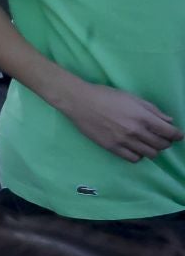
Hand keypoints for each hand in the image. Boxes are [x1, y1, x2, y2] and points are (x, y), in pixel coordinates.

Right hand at [59, 80, 182, 161]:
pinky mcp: (112, 148)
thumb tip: (168, 121)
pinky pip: (133, 159)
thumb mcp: (132, 97)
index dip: (177, 135)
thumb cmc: (106, 96)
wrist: (80, 102)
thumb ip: (152, 110)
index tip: (177, 135)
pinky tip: (135, 148)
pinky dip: (139, 155)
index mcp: (143, 116)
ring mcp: (124, 141)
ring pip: (150, 154)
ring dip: (153, 150)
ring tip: (148, 144)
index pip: (169, 132)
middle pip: (161, 145)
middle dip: (165, 142)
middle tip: (161, 138)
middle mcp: (136, 131)